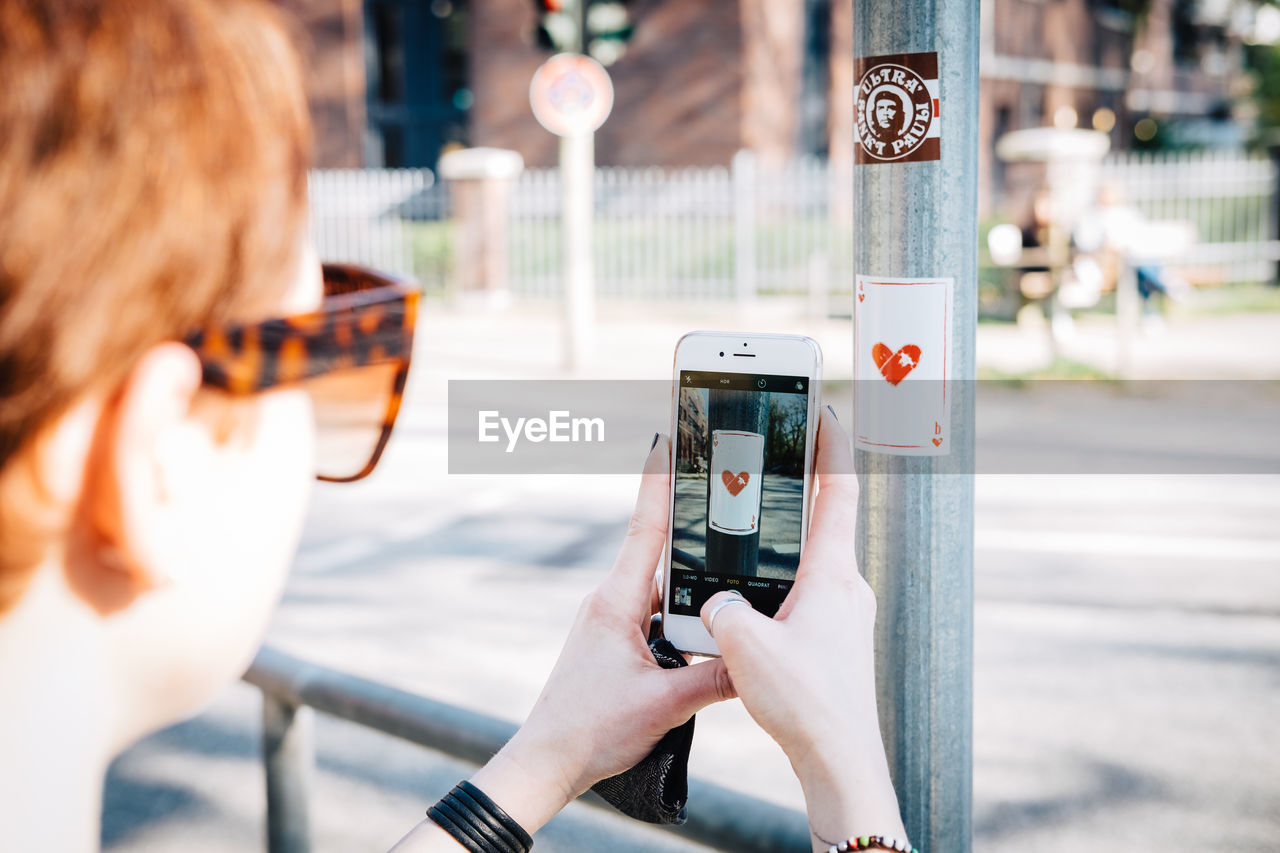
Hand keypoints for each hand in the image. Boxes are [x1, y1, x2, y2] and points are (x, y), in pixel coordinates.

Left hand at [477, 436, 733, 826]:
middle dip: (694, 531)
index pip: (645, 528)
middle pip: (661, 552)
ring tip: (730, 578)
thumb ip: (716, 679)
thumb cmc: (590, 730)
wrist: (550, 761)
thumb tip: (758, 659)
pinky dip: (682, 615)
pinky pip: (656, 614)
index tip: (667, 441)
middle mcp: (612, 602)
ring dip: (691, 585)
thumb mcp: (665, 704)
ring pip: (663, 588)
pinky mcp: (615, 642)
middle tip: (728, 502)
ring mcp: (612, 621)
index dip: (658, 482)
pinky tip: (707, 631)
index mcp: (617, 602)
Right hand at [699, 407, 905, 846]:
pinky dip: (780, 586)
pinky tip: (753, 603)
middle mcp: (846, 588)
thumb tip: (718, 602)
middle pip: (822, 522)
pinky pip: (804, 597)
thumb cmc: (807, 702)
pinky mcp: (834, 641)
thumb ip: (722, 609)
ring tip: (751, 535)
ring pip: (810, 565)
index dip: (830, 445)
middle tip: (777, 458)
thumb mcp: (745, 647)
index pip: (837, 491)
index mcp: (832, 575)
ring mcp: (844, 615)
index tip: (823, 409)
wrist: (839, 760)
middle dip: (798, 490)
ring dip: (784, 546)